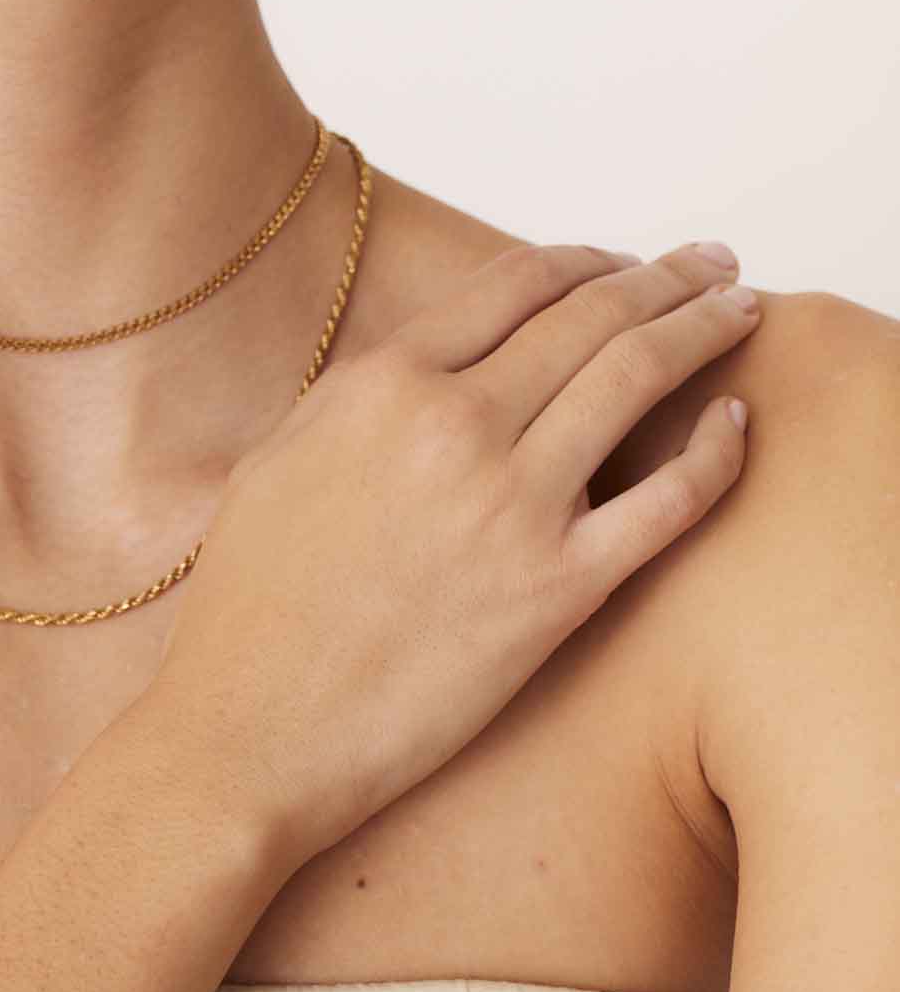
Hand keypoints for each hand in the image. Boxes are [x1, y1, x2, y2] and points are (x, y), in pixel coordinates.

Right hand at [149, 241, 761, 867]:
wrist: (250, 730)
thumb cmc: (249, 613)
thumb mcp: (278, 463)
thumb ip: (355, 401)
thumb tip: (419, 370)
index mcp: (382, 384)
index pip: (516, 284)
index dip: (586, 261)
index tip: (623, 263)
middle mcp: (455, 424)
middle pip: (594, 315)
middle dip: (667, 277)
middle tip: (712, 263)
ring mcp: (514, 504)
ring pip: (640, 378)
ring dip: (705, 328)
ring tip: (742, 312)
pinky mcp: (558, 590)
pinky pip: (669, 500)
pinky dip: (716, 451)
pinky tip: (735, 423)